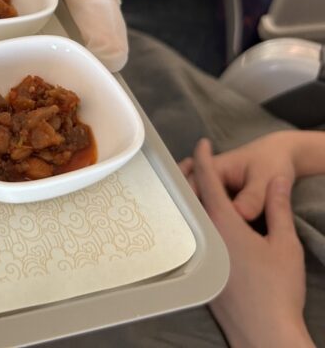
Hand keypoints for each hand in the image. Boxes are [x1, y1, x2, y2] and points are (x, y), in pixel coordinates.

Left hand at [191, 139, 312, 347]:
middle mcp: (205, 235)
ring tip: (190, 183)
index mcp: (223, 223)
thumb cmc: (278, 289)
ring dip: (186, 196)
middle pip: (188, 195)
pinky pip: (191, 234)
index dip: (204, 158)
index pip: (207, 181)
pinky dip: (190, 218)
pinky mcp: (201, 270)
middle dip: (187, 174)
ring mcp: (200, 253)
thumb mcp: (286, 244)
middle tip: (192, 160)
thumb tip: (278, 179)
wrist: (265, 332)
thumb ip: (279, 207)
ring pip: (186, 215)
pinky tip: (197, 219)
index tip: (202, 143)